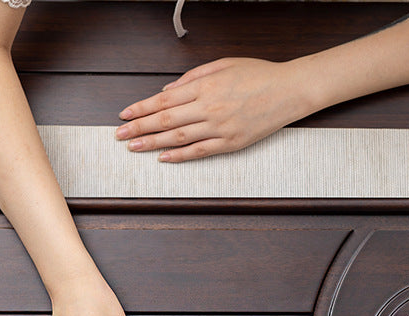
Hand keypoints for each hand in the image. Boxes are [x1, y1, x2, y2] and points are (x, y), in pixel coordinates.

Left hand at [116, 58, 308, 162]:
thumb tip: (167, 92)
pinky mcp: (231, 143)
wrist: (289, 91)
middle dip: (139, 128)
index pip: (164, 100)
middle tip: (120, 136)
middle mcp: (209, 107)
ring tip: (134, 148)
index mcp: (205, 86)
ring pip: (178, 138)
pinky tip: (164, 157)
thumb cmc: (258, 74)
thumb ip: (192, 77)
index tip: (125, 115)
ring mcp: (220, 127)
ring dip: (153, 143)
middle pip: (165, 120)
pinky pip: (200, 151)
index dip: (141, 108)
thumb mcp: (223, 65)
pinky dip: (180, 156)